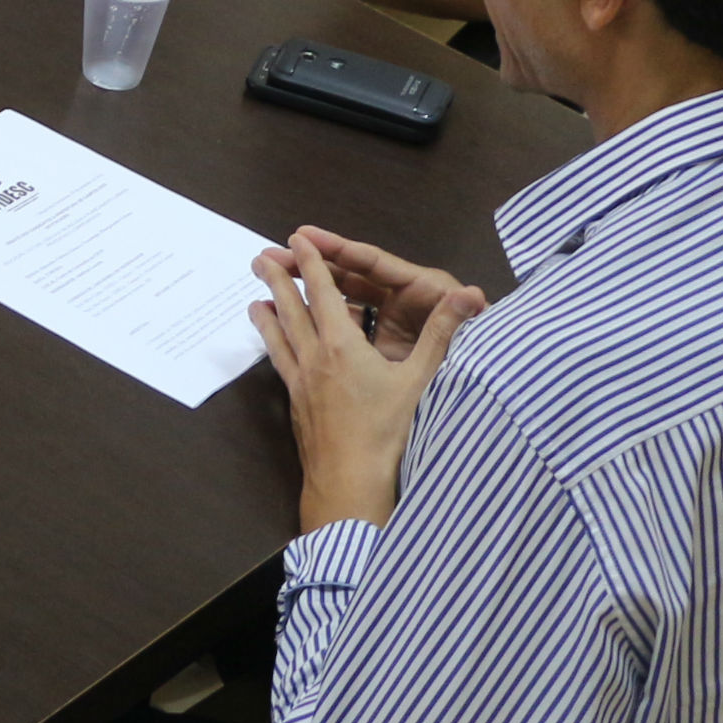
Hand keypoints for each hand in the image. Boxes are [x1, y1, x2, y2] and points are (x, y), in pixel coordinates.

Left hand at [252, 229, 477, 527]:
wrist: (349, 483)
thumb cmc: (387, 433)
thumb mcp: (420, 381)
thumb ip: (441, 335)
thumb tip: (468, 296)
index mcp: (343, 346)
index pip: (323, 293)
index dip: (312, 264)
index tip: (297, 240)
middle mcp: (314, 358)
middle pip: (290, 310)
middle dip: (277, 280)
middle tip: (259, 257)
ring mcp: (301, 382)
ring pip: (278, 337)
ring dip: (267, 313)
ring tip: (255, 298)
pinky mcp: (296, 404)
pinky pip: (280, 364)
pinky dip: (273, 346)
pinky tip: (274, 349)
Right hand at [284, 227, 487, 364]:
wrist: (482, 392)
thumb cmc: (474, 359)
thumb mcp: (464, 340)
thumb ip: (459, 319)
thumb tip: (475, 295)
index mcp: (419, 289)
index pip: (372, 262)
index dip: (338, 249)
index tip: (304, 236)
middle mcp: (400, 299)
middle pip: (349, 275)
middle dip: (312, 263)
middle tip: (272, 254)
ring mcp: (388, 323)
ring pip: (340, 299)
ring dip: (308, 288)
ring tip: (270, 278)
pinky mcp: (380, 346)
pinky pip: (344, 326)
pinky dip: (318, 320)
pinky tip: (287, 317)